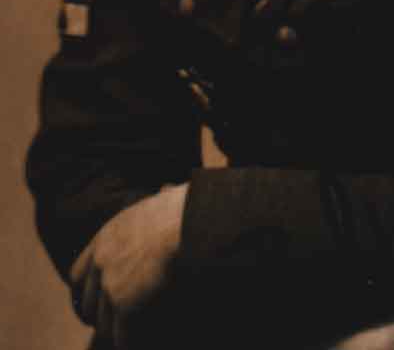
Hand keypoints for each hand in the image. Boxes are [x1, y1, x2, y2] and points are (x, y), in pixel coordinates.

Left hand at [70, 183, 187, 347]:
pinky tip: (143, 342)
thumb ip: (154, 201)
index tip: (95, 302)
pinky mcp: (124, 307)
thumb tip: (168, 190)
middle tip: (115, 327)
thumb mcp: (158, 199)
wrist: (184, 222)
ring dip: (117, 333)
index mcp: (105, 238)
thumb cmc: (183, 207)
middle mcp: (101, 263)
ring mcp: (110, 286)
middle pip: (86, 304)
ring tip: (132, 336)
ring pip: (103, 326)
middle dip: (98, 318)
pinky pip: (122, 337)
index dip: (86, 292)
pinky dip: (131, 343)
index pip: (78, 274)